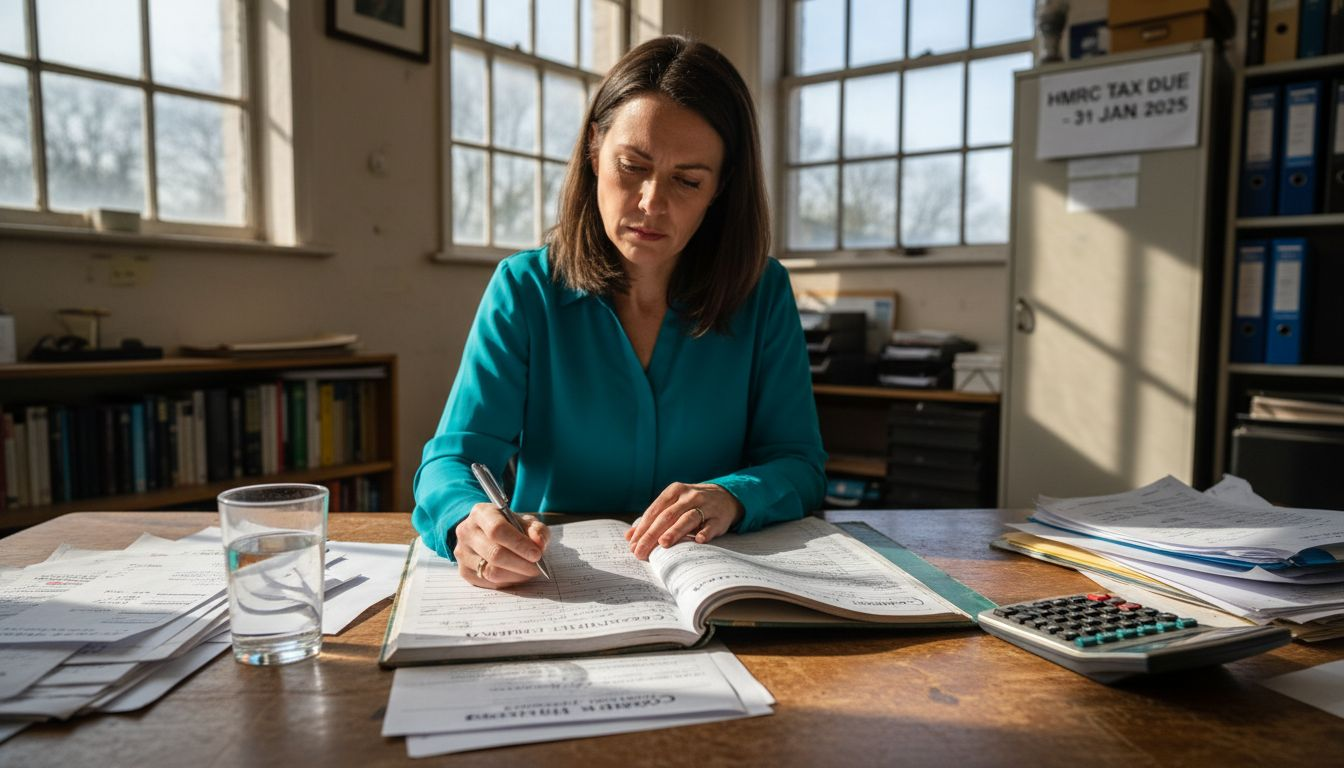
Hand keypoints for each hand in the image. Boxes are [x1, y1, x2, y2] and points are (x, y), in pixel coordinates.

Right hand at [453, 502, 549, 588]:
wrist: (488, 534)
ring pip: (491, 572)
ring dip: (516, 575)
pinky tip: (516, 575)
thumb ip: (536, 530)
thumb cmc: (510, 527)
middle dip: (521, 563)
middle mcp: (467, 531)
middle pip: (494, 553)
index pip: (497, 529)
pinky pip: (488, 583)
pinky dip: (507, 582)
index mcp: (481, 513)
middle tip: (537, 567)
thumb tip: (539, 544)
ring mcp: (462, 552)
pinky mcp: (463, 571)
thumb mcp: (526, 522)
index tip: (537, 554)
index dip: (519, 544)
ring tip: (529, 571)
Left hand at [625, 483, 742, 559]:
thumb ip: (652, 519)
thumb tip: (629, 537)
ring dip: (675, 531)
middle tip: (641, 551)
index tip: (633, 544)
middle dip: (652, 535)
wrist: (725, 497)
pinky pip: (711, 525)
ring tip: (663, 544)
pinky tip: (698, 540)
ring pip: (688, 518)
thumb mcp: (672, 506)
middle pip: (667, 516)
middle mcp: (689, 496)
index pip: (654, 511)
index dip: (642, 528)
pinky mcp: (719, 517)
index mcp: (674, 491)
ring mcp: (705, 506)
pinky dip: (705, 532)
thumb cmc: (692, 504)